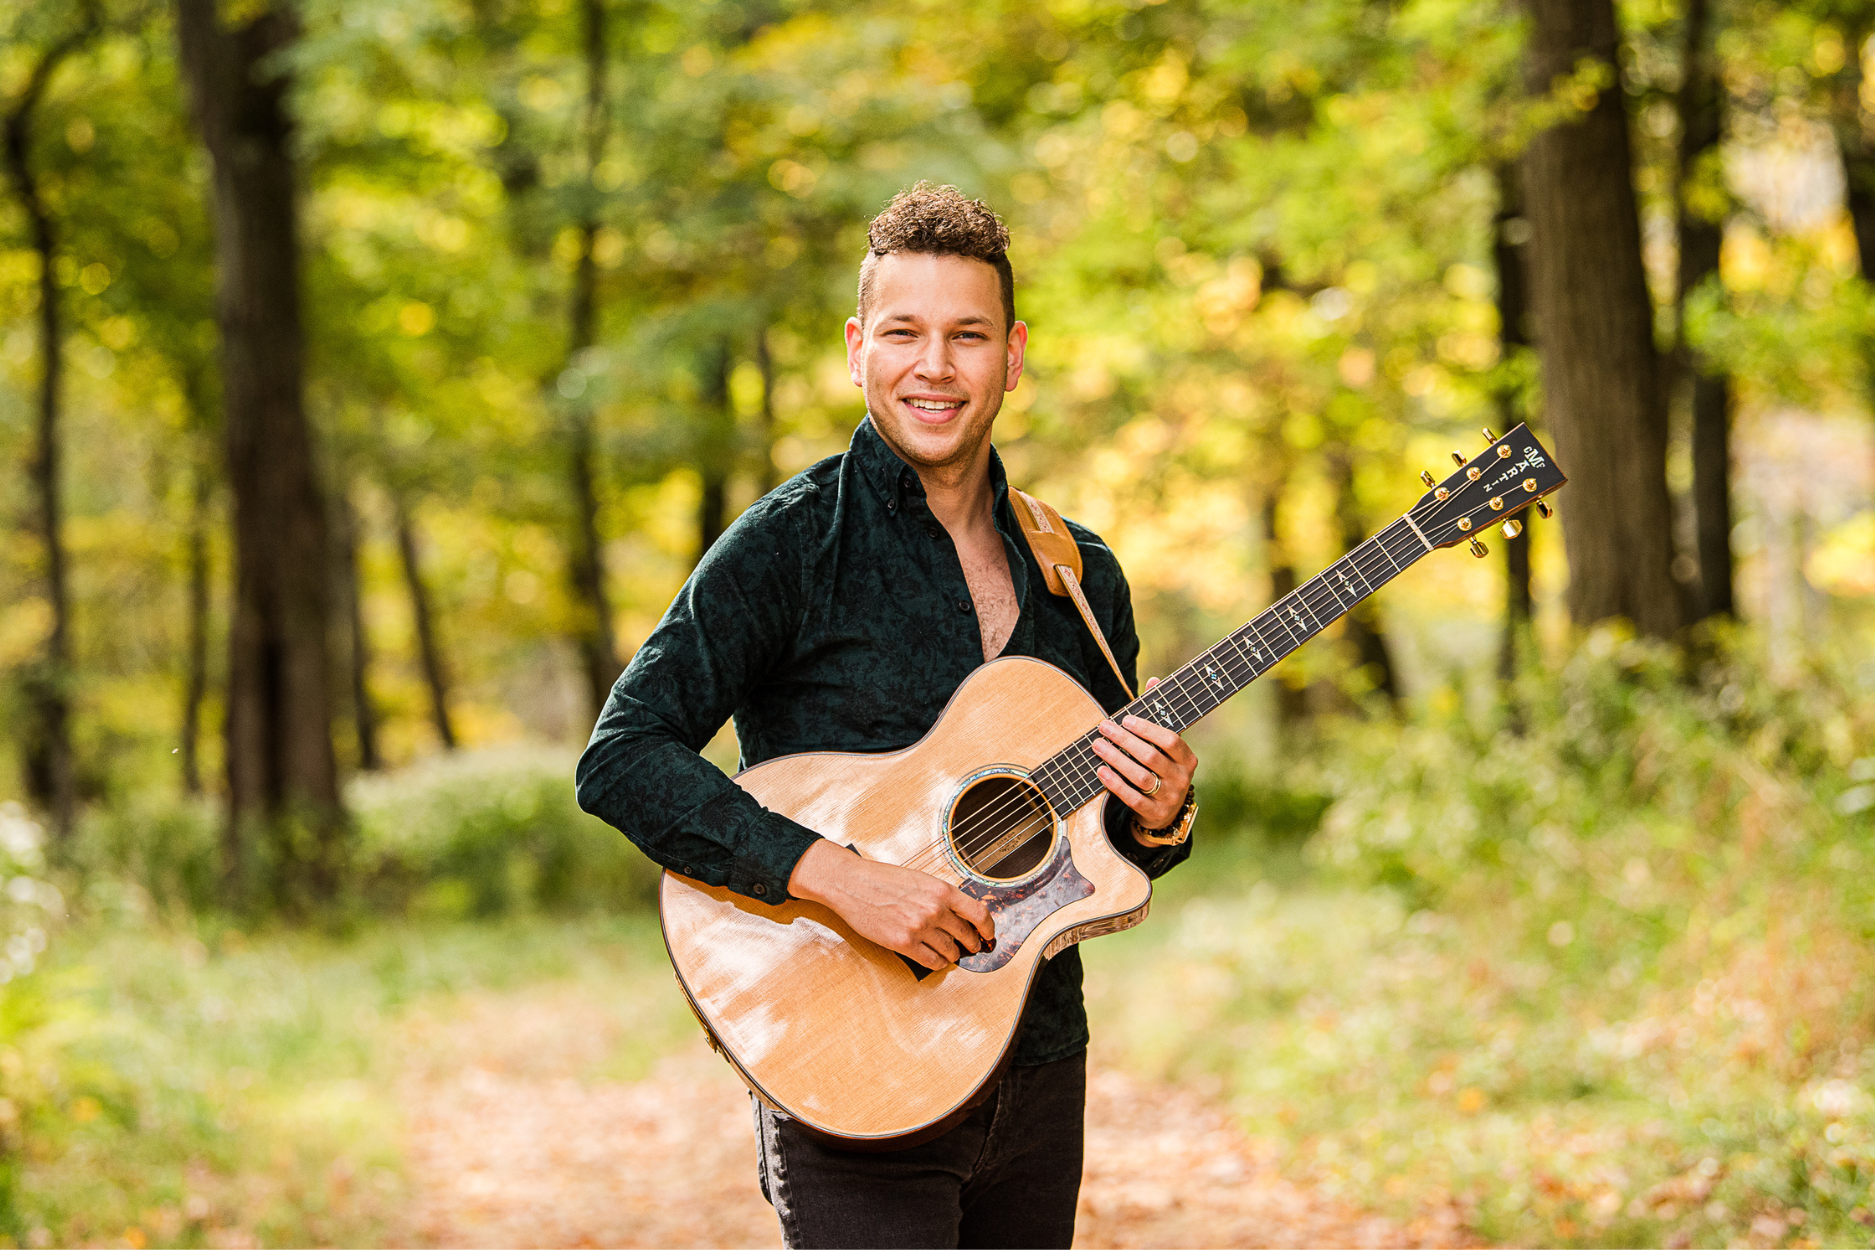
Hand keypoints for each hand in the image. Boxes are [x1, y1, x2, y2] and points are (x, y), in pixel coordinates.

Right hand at [786, 839, 995, 970]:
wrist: (853, 884)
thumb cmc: (884, 879)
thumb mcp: (921, 879)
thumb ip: (942, 896)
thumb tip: (961, 914)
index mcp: (942, 890)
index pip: (979, 913)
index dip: (988, 928)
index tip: (989, 934)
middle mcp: (934, 909)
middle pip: (966, 935)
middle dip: (972, 944)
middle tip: (973, 947)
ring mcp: (920, 927)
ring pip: (950, 951)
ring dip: (954, 955)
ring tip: (953, 954)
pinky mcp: (904, 943)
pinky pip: (932, 961)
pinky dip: (939, 963)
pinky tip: (937, 960)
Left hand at [1091, 676, 1197, 840]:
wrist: (1166, 813)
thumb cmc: (1161, 768)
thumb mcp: (1164, 746)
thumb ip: (1158, 715)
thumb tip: (1154, 680)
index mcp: (1188, 759)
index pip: (1171, 740)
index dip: (1148, 729)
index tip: (1126, 719)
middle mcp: (1182, 779)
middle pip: (1152, 757)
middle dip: (1125, 741)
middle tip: (1103, 728)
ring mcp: (1169, 798)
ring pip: (1141, 777)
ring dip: (1116, 759)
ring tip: (1097, 746)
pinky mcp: (1154, 813)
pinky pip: (1132, 798)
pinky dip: (1115, 783)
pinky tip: (1100, 770)